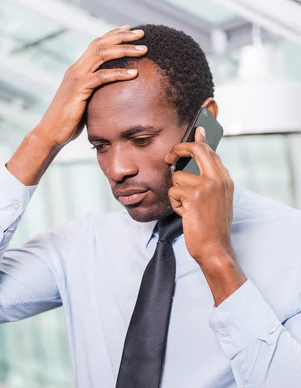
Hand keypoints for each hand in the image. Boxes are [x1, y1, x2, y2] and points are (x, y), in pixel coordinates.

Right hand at [36, 26, 147, 148]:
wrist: (51, 133)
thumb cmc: (68, 122)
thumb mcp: (83, 102)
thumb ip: (94, 92)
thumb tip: (109, 94)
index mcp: (77, 69)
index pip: (96, 44)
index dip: (113, 35)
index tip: (130, 30)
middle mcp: (76, 69)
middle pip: (101, 43)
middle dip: (123, 36)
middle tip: (141, 34)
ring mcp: (77, 77)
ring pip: (102, 54)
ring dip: (124, 50)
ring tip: (143, 50)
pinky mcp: (79, 89)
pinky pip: (102, 77)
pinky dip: (119, 73)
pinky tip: (134, 73)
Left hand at [165, 127, 234, 267]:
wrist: (215, 248)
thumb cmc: (212, 229)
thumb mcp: (218, 202)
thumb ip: (210, 182)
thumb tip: (196, 168)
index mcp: (225, 180)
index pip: (211, 151)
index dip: (199, 140)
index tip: (195, 131)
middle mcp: (219, 179)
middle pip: (197, 149)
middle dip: (179, 149)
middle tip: (170, 157)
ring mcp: (207, 186)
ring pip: (177, 176)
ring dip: (176, 193)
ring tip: (186, 208)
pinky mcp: (194, 195)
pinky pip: (173, 191)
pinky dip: (174, 204)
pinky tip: (185, 215)